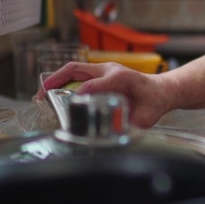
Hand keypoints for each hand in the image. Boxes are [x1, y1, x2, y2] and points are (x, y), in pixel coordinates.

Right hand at [37, 61, 171, 127]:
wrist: (162, 91)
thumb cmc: (154, 102)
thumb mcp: (147, 115)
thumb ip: (133, 125)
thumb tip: (116, 134)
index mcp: (120, 78)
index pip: (93, 84)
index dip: (80, 95)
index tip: (70, 106)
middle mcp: (109, 71)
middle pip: (76, 69)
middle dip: (55, 81)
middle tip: (41, 96)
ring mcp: (104, 72)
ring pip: (74, 70)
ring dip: (56, 81)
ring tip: (42, 96)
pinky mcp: (100, 76)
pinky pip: (77, 75)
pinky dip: (63, 83)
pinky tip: (55, 96)